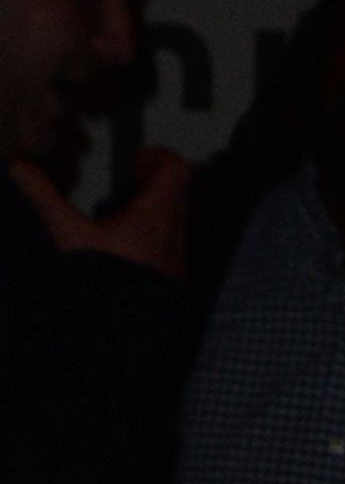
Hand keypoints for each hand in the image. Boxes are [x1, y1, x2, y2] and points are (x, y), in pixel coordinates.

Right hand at [12, 148, 189, 275]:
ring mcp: (178, 254)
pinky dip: (161, 231)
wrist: (128, 328)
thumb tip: (24, 171)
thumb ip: (47, 198)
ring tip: (134, 205)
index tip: (140, 156)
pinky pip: (176, 242)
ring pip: (180, 216)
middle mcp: (173, 232)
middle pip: (180, 190)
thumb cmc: (107, 282)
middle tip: (138, 174)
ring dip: (161, 204)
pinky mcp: (175, 275)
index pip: (176, 169)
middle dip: (159, 177)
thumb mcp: (70, 234)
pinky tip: (135, 242)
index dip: (160, 155)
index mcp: (155, 214)